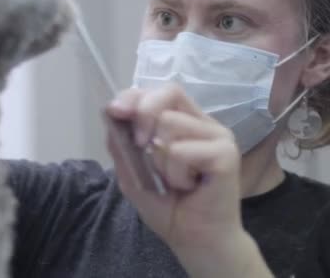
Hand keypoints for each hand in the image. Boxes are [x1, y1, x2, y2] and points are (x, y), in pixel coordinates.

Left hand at [106, 85, 269, 276]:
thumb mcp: (133, 175)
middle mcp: (202, 124)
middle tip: (140, 146)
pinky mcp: (226, 153)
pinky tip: (189, 187)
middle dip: (143, 114)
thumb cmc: (169, 208)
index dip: (135, 96)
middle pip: (169, 92)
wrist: (194, 241)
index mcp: (184, 123)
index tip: (115, 110)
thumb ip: (122, 146)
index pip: (160, 92)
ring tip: (175, 180)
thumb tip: (109, 116)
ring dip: (160, 160)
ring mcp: (218, 136)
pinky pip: (182, 151)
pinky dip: (175, 174)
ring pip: (170, 124)